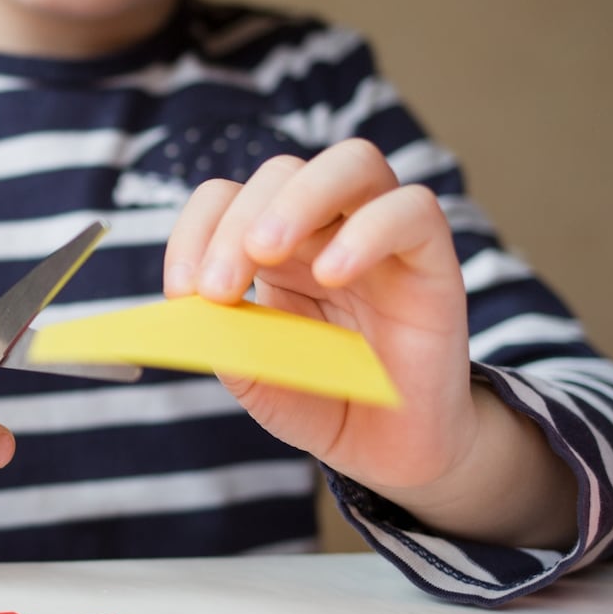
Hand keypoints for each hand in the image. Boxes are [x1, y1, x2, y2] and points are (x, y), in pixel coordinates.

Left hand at [163, 140, 573, 547]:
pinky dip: (368, 231)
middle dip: (237, 223)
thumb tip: (195, 312)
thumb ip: (230, 345)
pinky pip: (413, 209)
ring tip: (266, 254)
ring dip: (298, 200)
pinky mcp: (432, 259)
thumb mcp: (261, 381)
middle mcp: (328, 228)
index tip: (180, 292)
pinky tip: (333, 275)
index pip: (227, 197)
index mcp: (276, 247)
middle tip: (218, 289)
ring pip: (353, 163)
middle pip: (282, 172)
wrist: (391, 450)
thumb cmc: (324, 402)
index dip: (195, 231)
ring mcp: (383, 236)